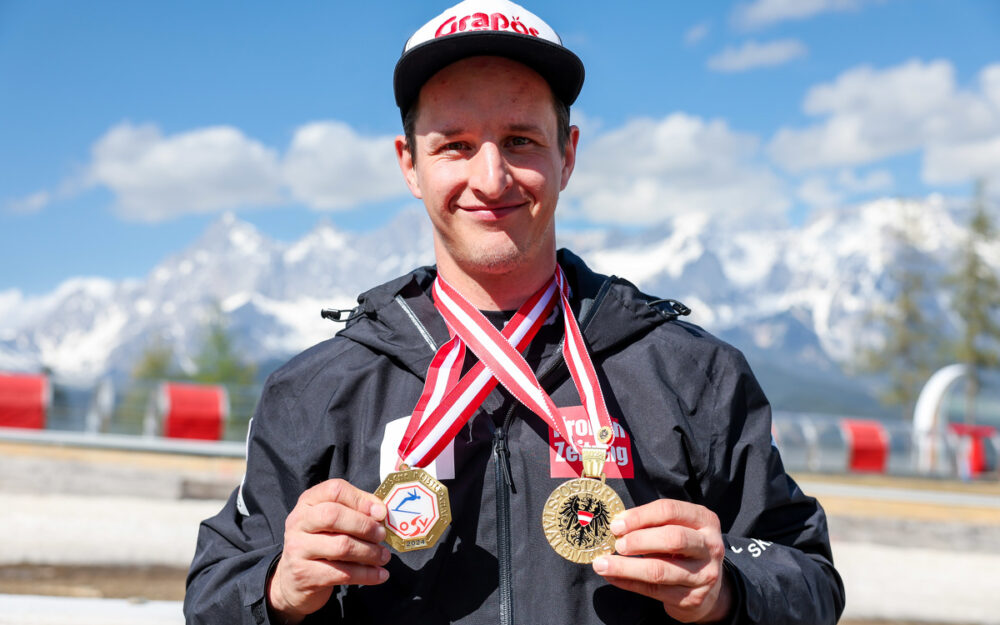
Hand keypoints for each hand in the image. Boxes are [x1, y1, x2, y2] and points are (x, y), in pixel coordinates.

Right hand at [267, 479, 389, 623]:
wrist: (294, 580)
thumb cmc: (322, 542)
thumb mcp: (333, 521)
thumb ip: (356, 510)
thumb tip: (381, 512)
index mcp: (308, 502)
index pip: (334, 490)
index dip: (360, 500)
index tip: (380, 513)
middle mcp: (298, 522)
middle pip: (333, 516)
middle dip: (364, 526)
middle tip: (381, 535)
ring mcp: (298, 549)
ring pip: (341, 547)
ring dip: (370, 553)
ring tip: (384, 557)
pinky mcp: (304, 575)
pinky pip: (342, 574)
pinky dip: (367, 575)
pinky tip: (380, 575)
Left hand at [592, 499, 731, 622]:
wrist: (710, 589)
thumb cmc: (684, 550)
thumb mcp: (677, 528)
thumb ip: (652, 524)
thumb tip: (615, 525)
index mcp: (704, 521)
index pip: (670, 511)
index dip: (640, 516)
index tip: (617, 524)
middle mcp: (710, 546)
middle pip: (672, 539)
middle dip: (638, 540)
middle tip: (616, 544)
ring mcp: (704, 574)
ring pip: (660, 570)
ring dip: (625, 567)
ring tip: (602, 564)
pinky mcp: (692, 598)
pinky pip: (654, 590)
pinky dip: (628, 583)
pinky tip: (612, 577)